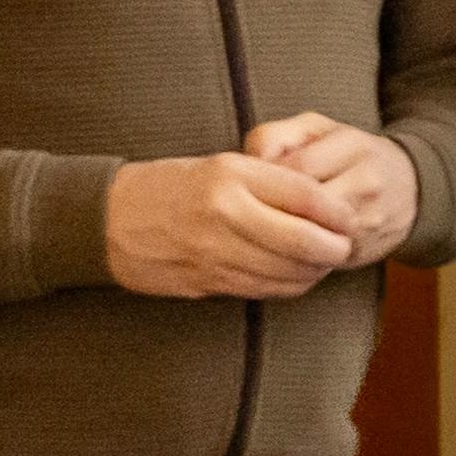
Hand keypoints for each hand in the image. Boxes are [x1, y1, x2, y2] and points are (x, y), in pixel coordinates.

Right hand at [105, 148, 358, 298]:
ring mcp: (217, 251)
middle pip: (306, 241)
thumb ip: (270, 180)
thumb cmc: (170, 186)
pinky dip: (290, 286)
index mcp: (231, 175)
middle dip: (335, 248)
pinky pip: (266, 290)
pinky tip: (295, 276)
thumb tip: (326, 204)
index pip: (307, 195)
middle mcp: (226, 213)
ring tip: (322, 261)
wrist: (105, 220)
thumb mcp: (219, 165)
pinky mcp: (209, 281)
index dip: (338, 213)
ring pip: (289, 272)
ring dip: (315, 271)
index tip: (349, 218)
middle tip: (345, 245)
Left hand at [247, 111, 416, 260]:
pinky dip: (291, 250)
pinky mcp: (361, 250)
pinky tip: (280, 241)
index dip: (267, 176)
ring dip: (278, 231)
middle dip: (270, 206)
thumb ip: (279, 134)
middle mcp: (367, 184)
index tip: (254, 181)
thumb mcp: (318, 129)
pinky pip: (314, 256)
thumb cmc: (352, 156)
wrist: (412, 190)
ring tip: (262, 223)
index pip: (299, 166)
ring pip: (307, 234)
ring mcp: (367, 221)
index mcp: (355, 146)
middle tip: (251, 205)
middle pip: (303, 203)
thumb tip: (251, 162)